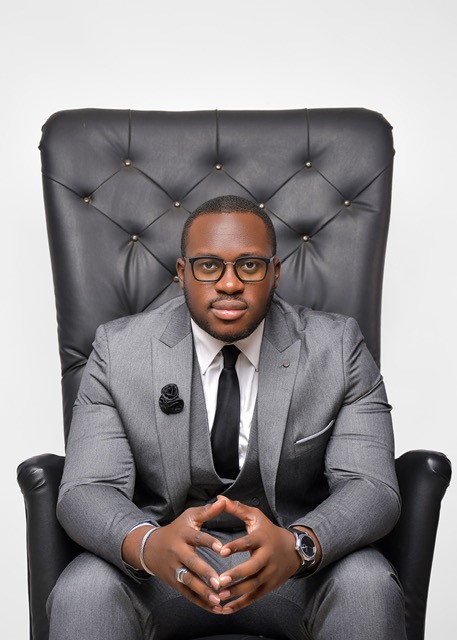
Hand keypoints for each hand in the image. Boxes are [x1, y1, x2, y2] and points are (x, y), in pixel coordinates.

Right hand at [132, 501, 230, 612]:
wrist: (149, 547)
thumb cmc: (176, 529)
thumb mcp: (189, 517)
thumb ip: (208, 511)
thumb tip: (224, 500)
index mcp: (184, 535)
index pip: (197, 538)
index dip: (209, 542)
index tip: (221, 548)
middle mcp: (178, 552)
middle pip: (191, 564)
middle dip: (206, 573)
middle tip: (220, 582)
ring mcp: (174, 569)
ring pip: (188, 582)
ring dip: (203, 592)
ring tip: (219, 600)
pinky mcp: (174, 582)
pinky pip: (188, 594)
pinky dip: (201, 602)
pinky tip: (215, 608)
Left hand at [215, 496, 301, 613]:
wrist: (294, 549)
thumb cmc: (268, 531)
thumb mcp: (255, 516)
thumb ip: (237, 509)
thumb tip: (219, 499)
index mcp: (262, 538)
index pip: (248, 542)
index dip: (236, 546)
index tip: (221, 551)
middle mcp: (267, 557)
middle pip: (253, 568)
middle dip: (236, 575)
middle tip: (220, 581)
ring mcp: (270, 573)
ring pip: (253, 585)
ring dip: (237, 592)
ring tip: (220, 596)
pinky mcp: (270, 586)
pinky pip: (255, 597)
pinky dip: (241, 604)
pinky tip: (226, 608)